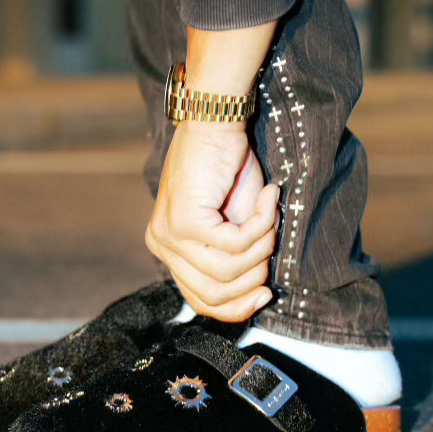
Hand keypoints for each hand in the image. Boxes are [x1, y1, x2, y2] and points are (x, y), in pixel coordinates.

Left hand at [146, 122, 278, 321]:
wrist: (216, 123)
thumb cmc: (228, 171)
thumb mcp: (232, 226)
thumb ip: (233, 261)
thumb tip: (254, 299)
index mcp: (169, 250)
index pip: (199, 301)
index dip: (236, 308)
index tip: (265, 295)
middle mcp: (161, 246)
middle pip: (213, 295)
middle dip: (253, 279)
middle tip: (271, 247)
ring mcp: (169, 236)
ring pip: (228, 272)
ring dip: (262, 247)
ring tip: (269, 215)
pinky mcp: (184, 222)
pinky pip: (236, 244)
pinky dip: (262, 224)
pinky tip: (266, 197)